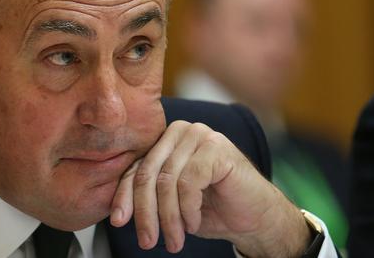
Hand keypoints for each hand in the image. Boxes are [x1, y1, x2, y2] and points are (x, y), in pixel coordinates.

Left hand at [109, 121, 310, 256]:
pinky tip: (194, 224)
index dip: (125, 197)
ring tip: (174, 240)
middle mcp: (180, 131)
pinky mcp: (217, 147)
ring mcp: (200, 135)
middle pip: (148, 173)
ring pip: (167, 181)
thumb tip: (116, 212)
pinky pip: (189, 182)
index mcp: (165, 140)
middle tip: (147, 240)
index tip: (118, 222)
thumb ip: (147, 195)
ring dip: (168, 218)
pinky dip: (188, 209)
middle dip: (145, 212)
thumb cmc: (212, 209)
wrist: (257, 218)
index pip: (136, 168)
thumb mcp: (170, 203)